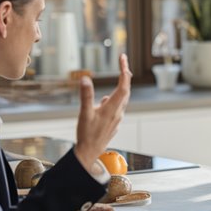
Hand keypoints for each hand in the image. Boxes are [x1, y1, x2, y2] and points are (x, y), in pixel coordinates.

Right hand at [75, 54, 131, 168]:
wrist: (89, 153)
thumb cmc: (87, 134)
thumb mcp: (84, 113)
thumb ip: (86, 96)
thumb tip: (85, 78)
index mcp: (113, 108)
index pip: (123, 85)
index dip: (124, 70)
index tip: (122, 58)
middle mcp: (118, 112)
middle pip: (126, 90)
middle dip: (125, 75)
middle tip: (123, 63)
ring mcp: (117, 119)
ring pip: (123, 99)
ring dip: (122, 87)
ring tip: (121, 76)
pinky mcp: (113, 124)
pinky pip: (117, 108)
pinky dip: (115, 99)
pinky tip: (107, 100)